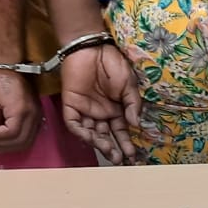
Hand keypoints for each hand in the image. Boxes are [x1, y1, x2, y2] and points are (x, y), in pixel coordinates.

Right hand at [0, 68, 41, 152]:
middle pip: (23, 144)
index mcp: (33, 118)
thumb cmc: (1, 83)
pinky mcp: (21, 110)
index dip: (9, 146)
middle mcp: (35, 118)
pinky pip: (10, 132)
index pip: (26, 141)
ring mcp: (30, 114)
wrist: (2, 66)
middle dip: (3, 147)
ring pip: (17, 140)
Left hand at [59, 45, 140, 163]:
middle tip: (120, 159)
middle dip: (112, 148)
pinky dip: (81, 132)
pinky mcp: (71, 104)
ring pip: (90, 132)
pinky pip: (73, 123)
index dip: (126, 143)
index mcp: (115, 109)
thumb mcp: (129, 86)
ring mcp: (85, 109)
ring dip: (99, 143)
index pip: (120, 131)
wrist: (93, 48)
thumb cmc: (113, 64)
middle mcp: (100, 113)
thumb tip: (135, 124)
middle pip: (105, 135)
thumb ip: (132, 105)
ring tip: (109, 151)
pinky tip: (91, 139)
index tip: (133, 155)